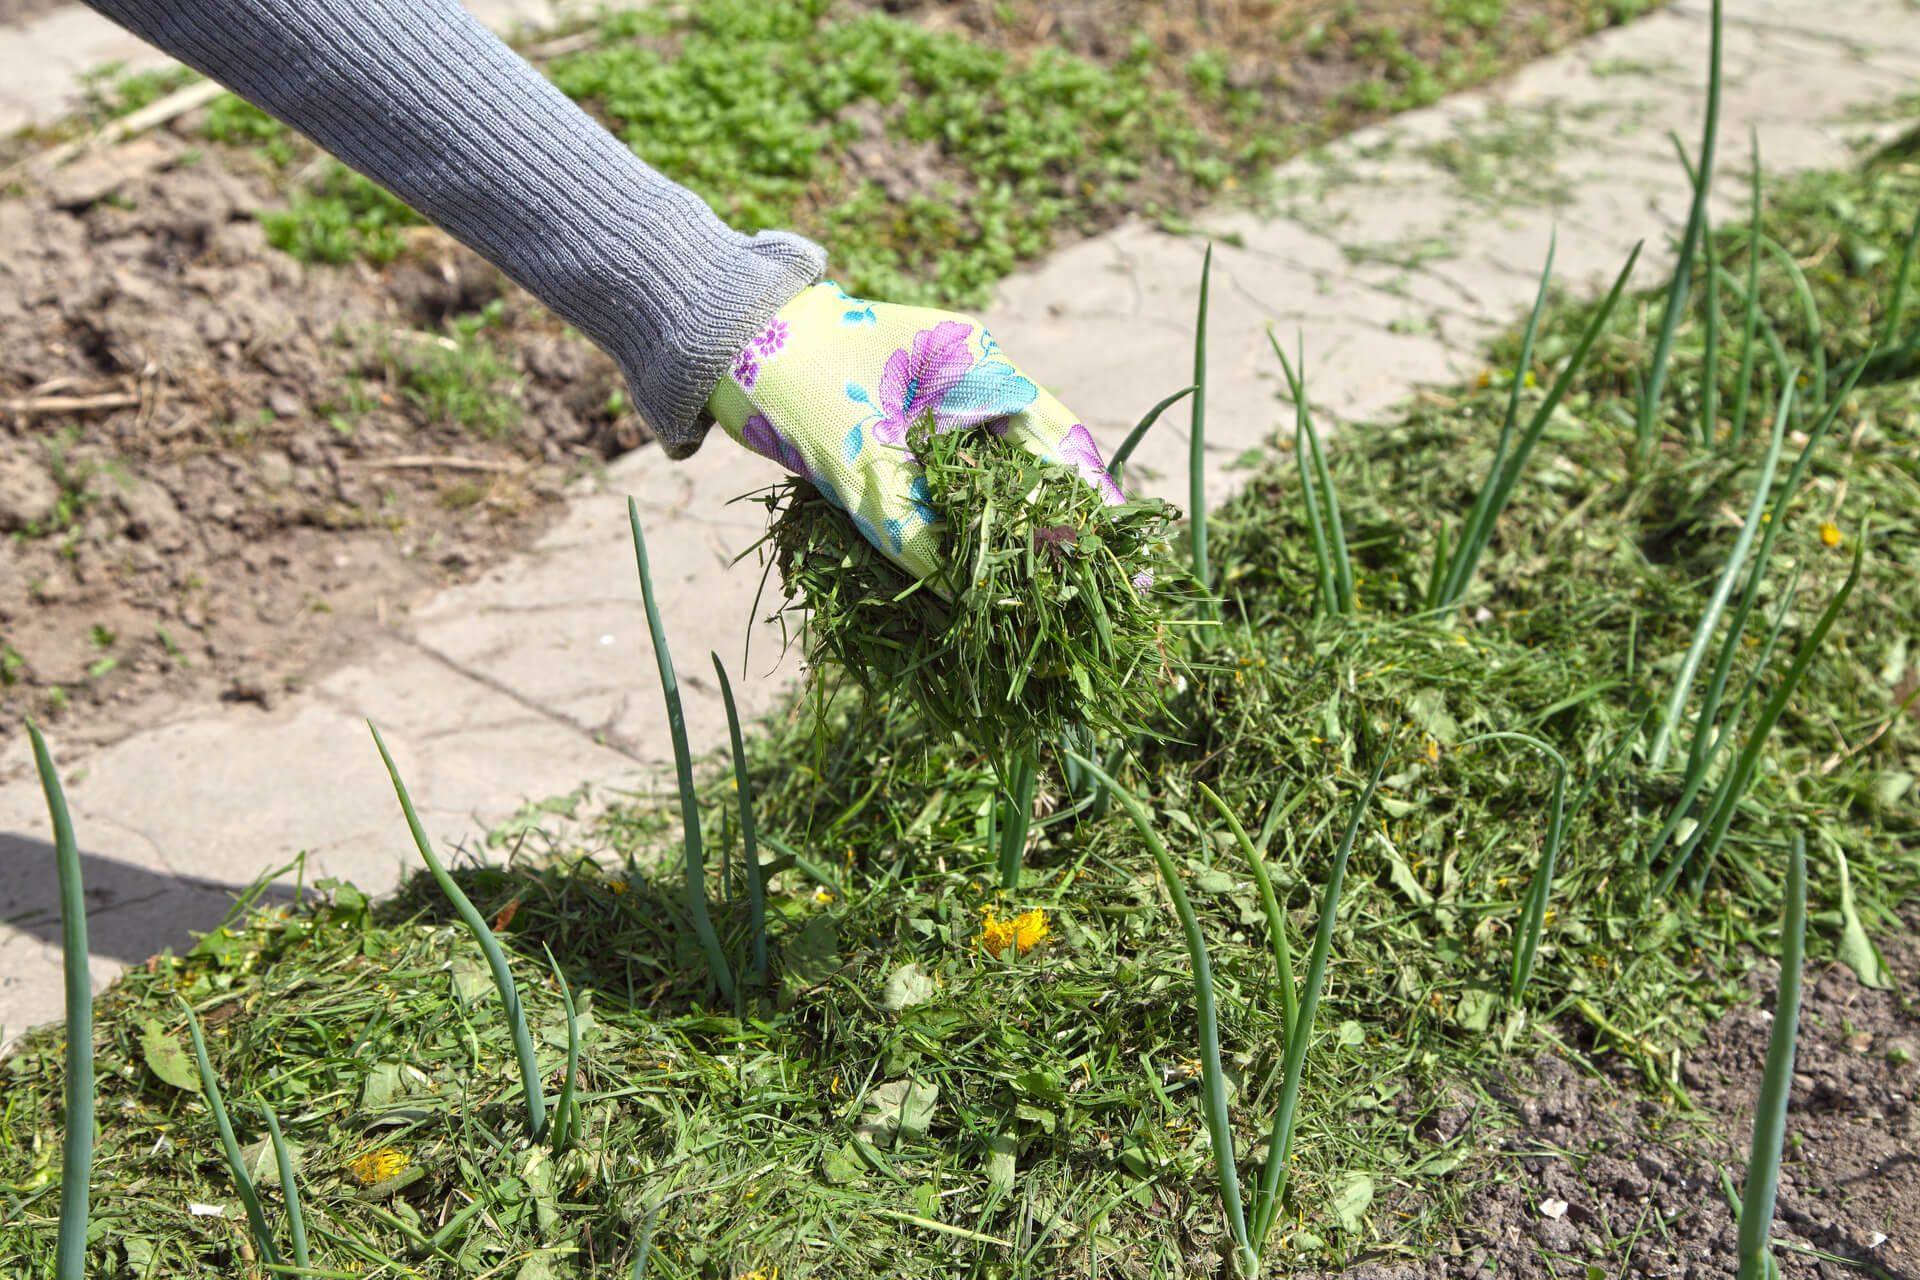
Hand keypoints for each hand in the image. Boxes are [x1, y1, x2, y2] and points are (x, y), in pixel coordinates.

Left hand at [706, 282, 1123, 578]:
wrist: (721, 336)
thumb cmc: (791, 380)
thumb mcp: (857, 461)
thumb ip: (914, 528)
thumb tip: (971, 600)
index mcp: (984, 368)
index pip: (1066, 444)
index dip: (1095, 506)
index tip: (1121, 557)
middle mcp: (976, 381)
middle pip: (1044, 463)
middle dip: (1066, 527)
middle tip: (1093, 590)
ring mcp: (943, 402)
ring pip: (1002, 476)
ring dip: (1019, 530)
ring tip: (1046, 592)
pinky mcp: (908, 426)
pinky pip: (957, 479)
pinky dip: (970, 521)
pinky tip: (979, 566)